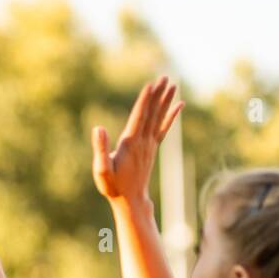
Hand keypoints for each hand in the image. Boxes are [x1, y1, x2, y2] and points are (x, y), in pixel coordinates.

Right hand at [92, 76, 183, 202]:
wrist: (131, 200)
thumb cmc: (113, 186)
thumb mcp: (101, 170)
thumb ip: (100, 149)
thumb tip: (98, 128)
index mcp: (130, 144)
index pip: (139, 117)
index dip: (145, 101)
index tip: (151, 85)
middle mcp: (143, 142)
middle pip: (152, 114)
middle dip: (158, 95)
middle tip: (165, 77)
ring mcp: (150, 145)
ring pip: (159, 118)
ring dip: (166, 101)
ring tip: (172, 84)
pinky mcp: (152, 148)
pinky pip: (164, 128)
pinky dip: (172, 116)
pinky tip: (180, 105)